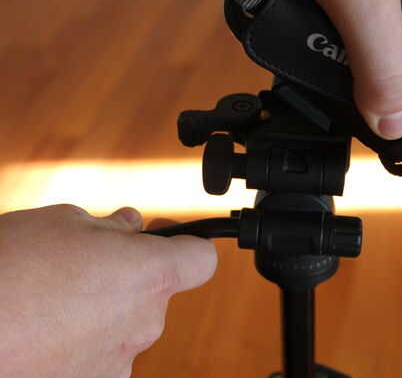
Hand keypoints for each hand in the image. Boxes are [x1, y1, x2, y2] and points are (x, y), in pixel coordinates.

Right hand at [0, 204, 216, 377]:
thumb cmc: (11, 267)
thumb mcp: (62, 222)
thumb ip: (110, 226)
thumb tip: (131, 226)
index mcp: (150, 275)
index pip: (201, 260)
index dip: (188, 246)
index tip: (169, 239)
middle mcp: (146, 322)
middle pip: (155, 293)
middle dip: (128, 276)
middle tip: (82, 266)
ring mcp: (121, 361)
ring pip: (126, 325)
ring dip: (104, 312)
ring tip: (51, 302)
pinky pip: (102, 356)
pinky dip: (83, 344)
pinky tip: (45, 334)